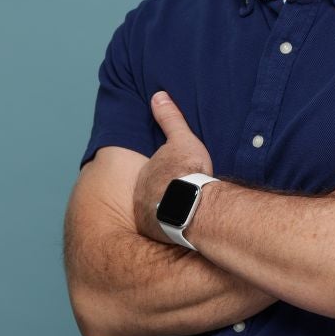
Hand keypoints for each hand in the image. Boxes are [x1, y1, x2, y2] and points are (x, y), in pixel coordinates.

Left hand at [132, 91, 213, 241]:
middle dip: (160, 200)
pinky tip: (188, 232)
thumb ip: (170, 119)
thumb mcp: (181, 141)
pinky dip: (175, 232)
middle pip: (150, 200)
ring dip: (167, 218)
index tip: (174, 182)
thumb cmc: (187, 173)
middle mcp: (140, 201)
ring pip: (155, 218)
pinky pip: (165, 235)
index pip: (151, 178)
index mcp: (143, 179)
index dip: (163, 178)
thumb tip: (158, 96)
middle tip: (179, 202)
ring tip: (184, 218)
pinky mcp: (160, 238)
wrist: (194, 208)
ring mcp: (148, 221)